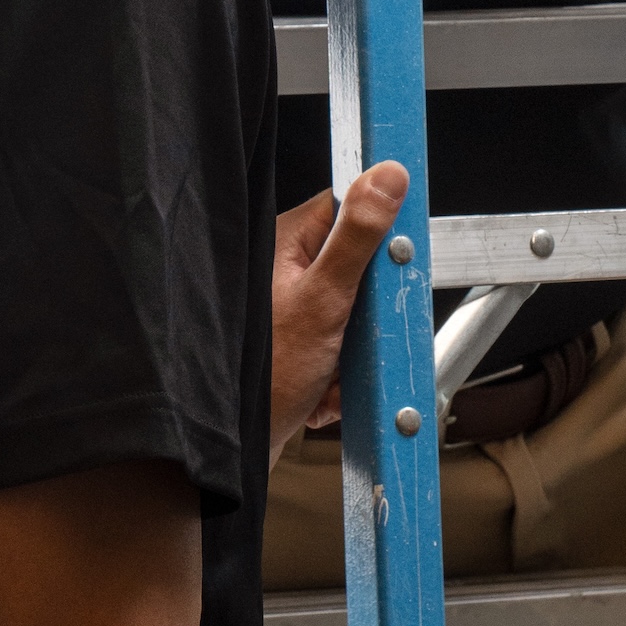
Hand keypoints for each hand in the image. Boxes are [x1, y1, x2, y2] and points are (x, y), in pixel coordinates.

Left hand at [272, 163, 409, 452]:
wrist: (234, 449)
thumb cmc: (264, 376)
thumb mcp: (325, 298)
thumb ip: (358, 237)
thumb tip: (387, 176)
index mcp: (285, 242)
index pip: (349, 208)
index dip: (379, 237)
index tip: (392, 267)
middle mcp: (285, 270)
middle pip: (360, 267)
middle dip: (369, 315)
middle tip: (357, 339)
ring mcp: (291, 307)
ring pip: (356, 313)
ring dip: (357, 351)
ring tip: (333, 374)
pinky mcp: (297, 342)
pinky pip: (341, 346)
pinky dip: (341, 373)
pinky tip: (323, 390)